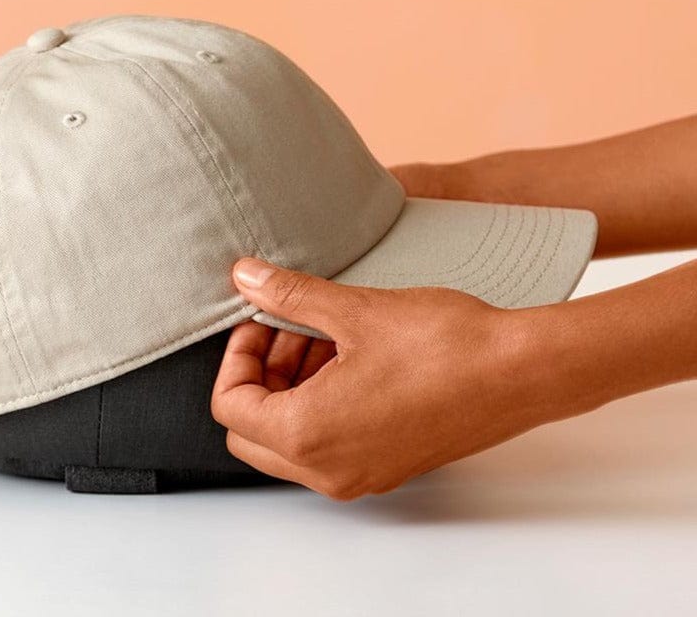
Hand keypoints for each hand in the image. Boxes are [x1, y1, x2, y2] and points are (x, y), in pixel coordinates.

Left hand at [212, 258, 557, 500]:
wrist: (521, 372)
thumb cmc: (443, 344)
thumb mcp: (353, 310)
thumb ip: (288, 295)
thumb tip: (244, 276)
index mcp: (308, 436)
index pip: (230, 406)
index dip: (237, 355)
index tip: (262, 317)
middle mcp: (329, 470)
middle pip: (253, 430)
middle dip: (261, 374)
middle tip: (289, 327)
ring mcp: (361, 475)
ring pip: (292, 438)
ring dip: (293, 385)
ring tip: (326, 332)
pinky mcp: (388, 466)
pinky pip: (330, 443)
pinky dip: (324, 402)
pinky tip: (352, 355)